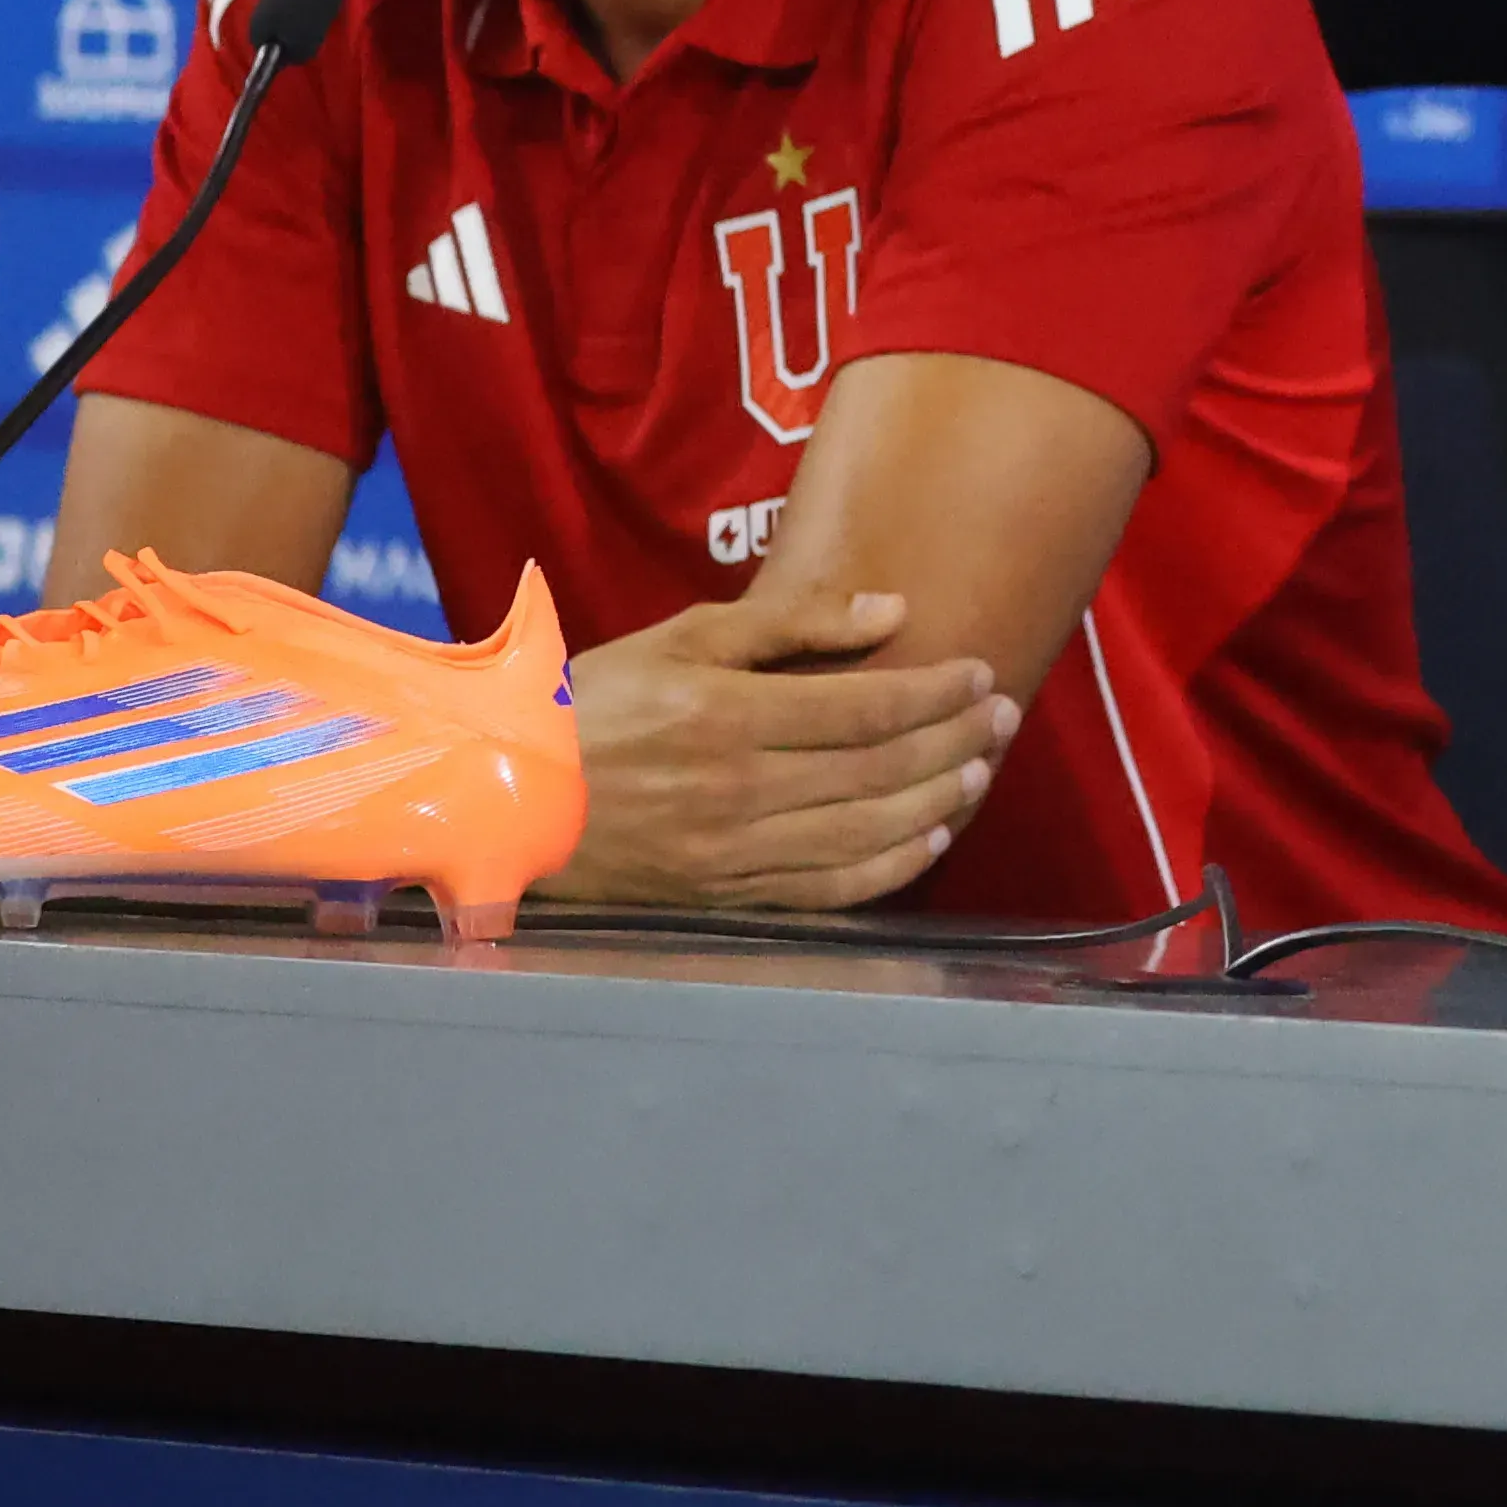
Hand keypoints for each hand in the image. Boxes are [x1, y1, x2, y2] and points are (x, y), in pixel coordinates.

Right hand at [545, 567, 1018, 912]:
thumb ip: (790, 625)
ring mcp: (730, 852)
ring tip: (979, 773)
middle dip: (954, 741)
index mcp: (726, 715)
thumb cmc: (591, 703)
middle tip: (1003, 717)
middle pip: (878, 769)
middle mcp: (736, 789)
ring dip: (936, 803)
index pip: (866, 708)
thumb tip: (890, 611)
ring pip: (863, 833)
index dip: (936, 692)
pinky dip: (887, 869)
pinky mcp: (721, 896)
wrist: (503, 797)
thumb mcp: (682, 638)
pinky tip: (927, 842)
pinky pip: (825, 890)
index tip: (982, 673)